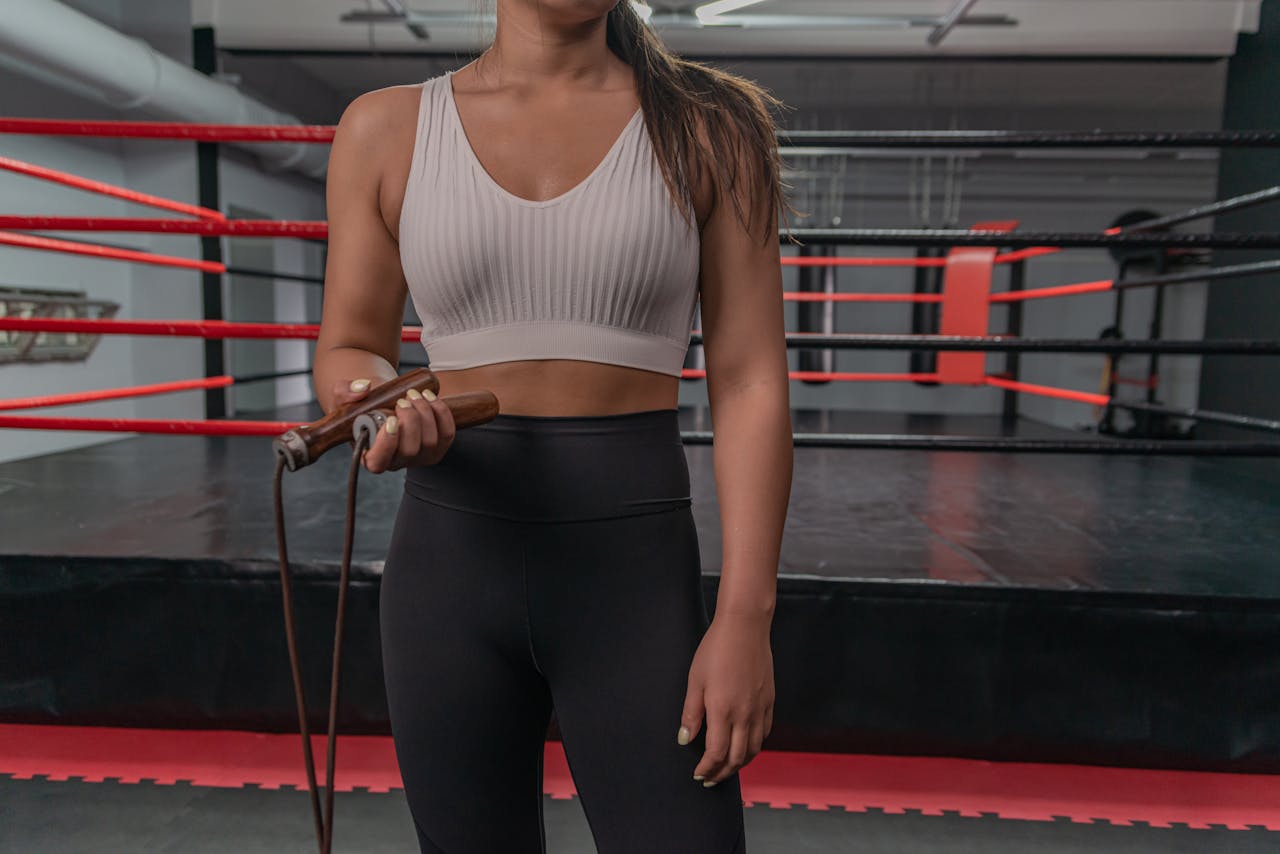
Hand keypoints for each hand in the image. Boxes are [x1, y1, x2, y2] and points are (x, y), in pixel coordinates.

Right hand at [332, 378, 456, 472]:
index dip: (387, 443)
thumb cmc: (363, 403)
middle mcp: (396, 462)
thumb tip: (364, 388)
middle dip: (410, 421)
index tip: (390, 419)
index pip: (379, 462)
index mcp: (370, 456)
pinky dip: (441, 413)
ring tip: (412, 395)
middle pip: (410, 451)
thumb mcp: (344, 395)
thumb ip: (345, 391)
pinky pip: (447, 433)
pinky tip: (428, 397)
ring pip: (430, 442)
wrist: (384, 400)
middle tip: (402, 401)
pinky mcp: (438, 446)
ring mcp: (420, 457)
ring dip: (425, 413)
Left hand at [678, 611, 774, 787]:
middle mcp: (745, 714)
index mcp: (723, 710)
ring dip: (739, 764)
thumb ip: (691, 713)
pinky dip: (754, 746)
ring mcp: (760, 708)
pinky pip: (765, 733)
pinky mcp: (769, 701)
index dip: (706, 768)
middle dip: (722, 773)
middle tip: (710, 779)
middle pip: (737, 758)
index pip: (716, 754)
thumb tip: (685, 739)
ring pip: (753, 749)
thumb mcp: (695, 680)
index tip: (698, 774)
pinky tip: (745, 746)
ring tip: (726, 768)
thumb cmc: (715, 649)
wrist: (744, 627)